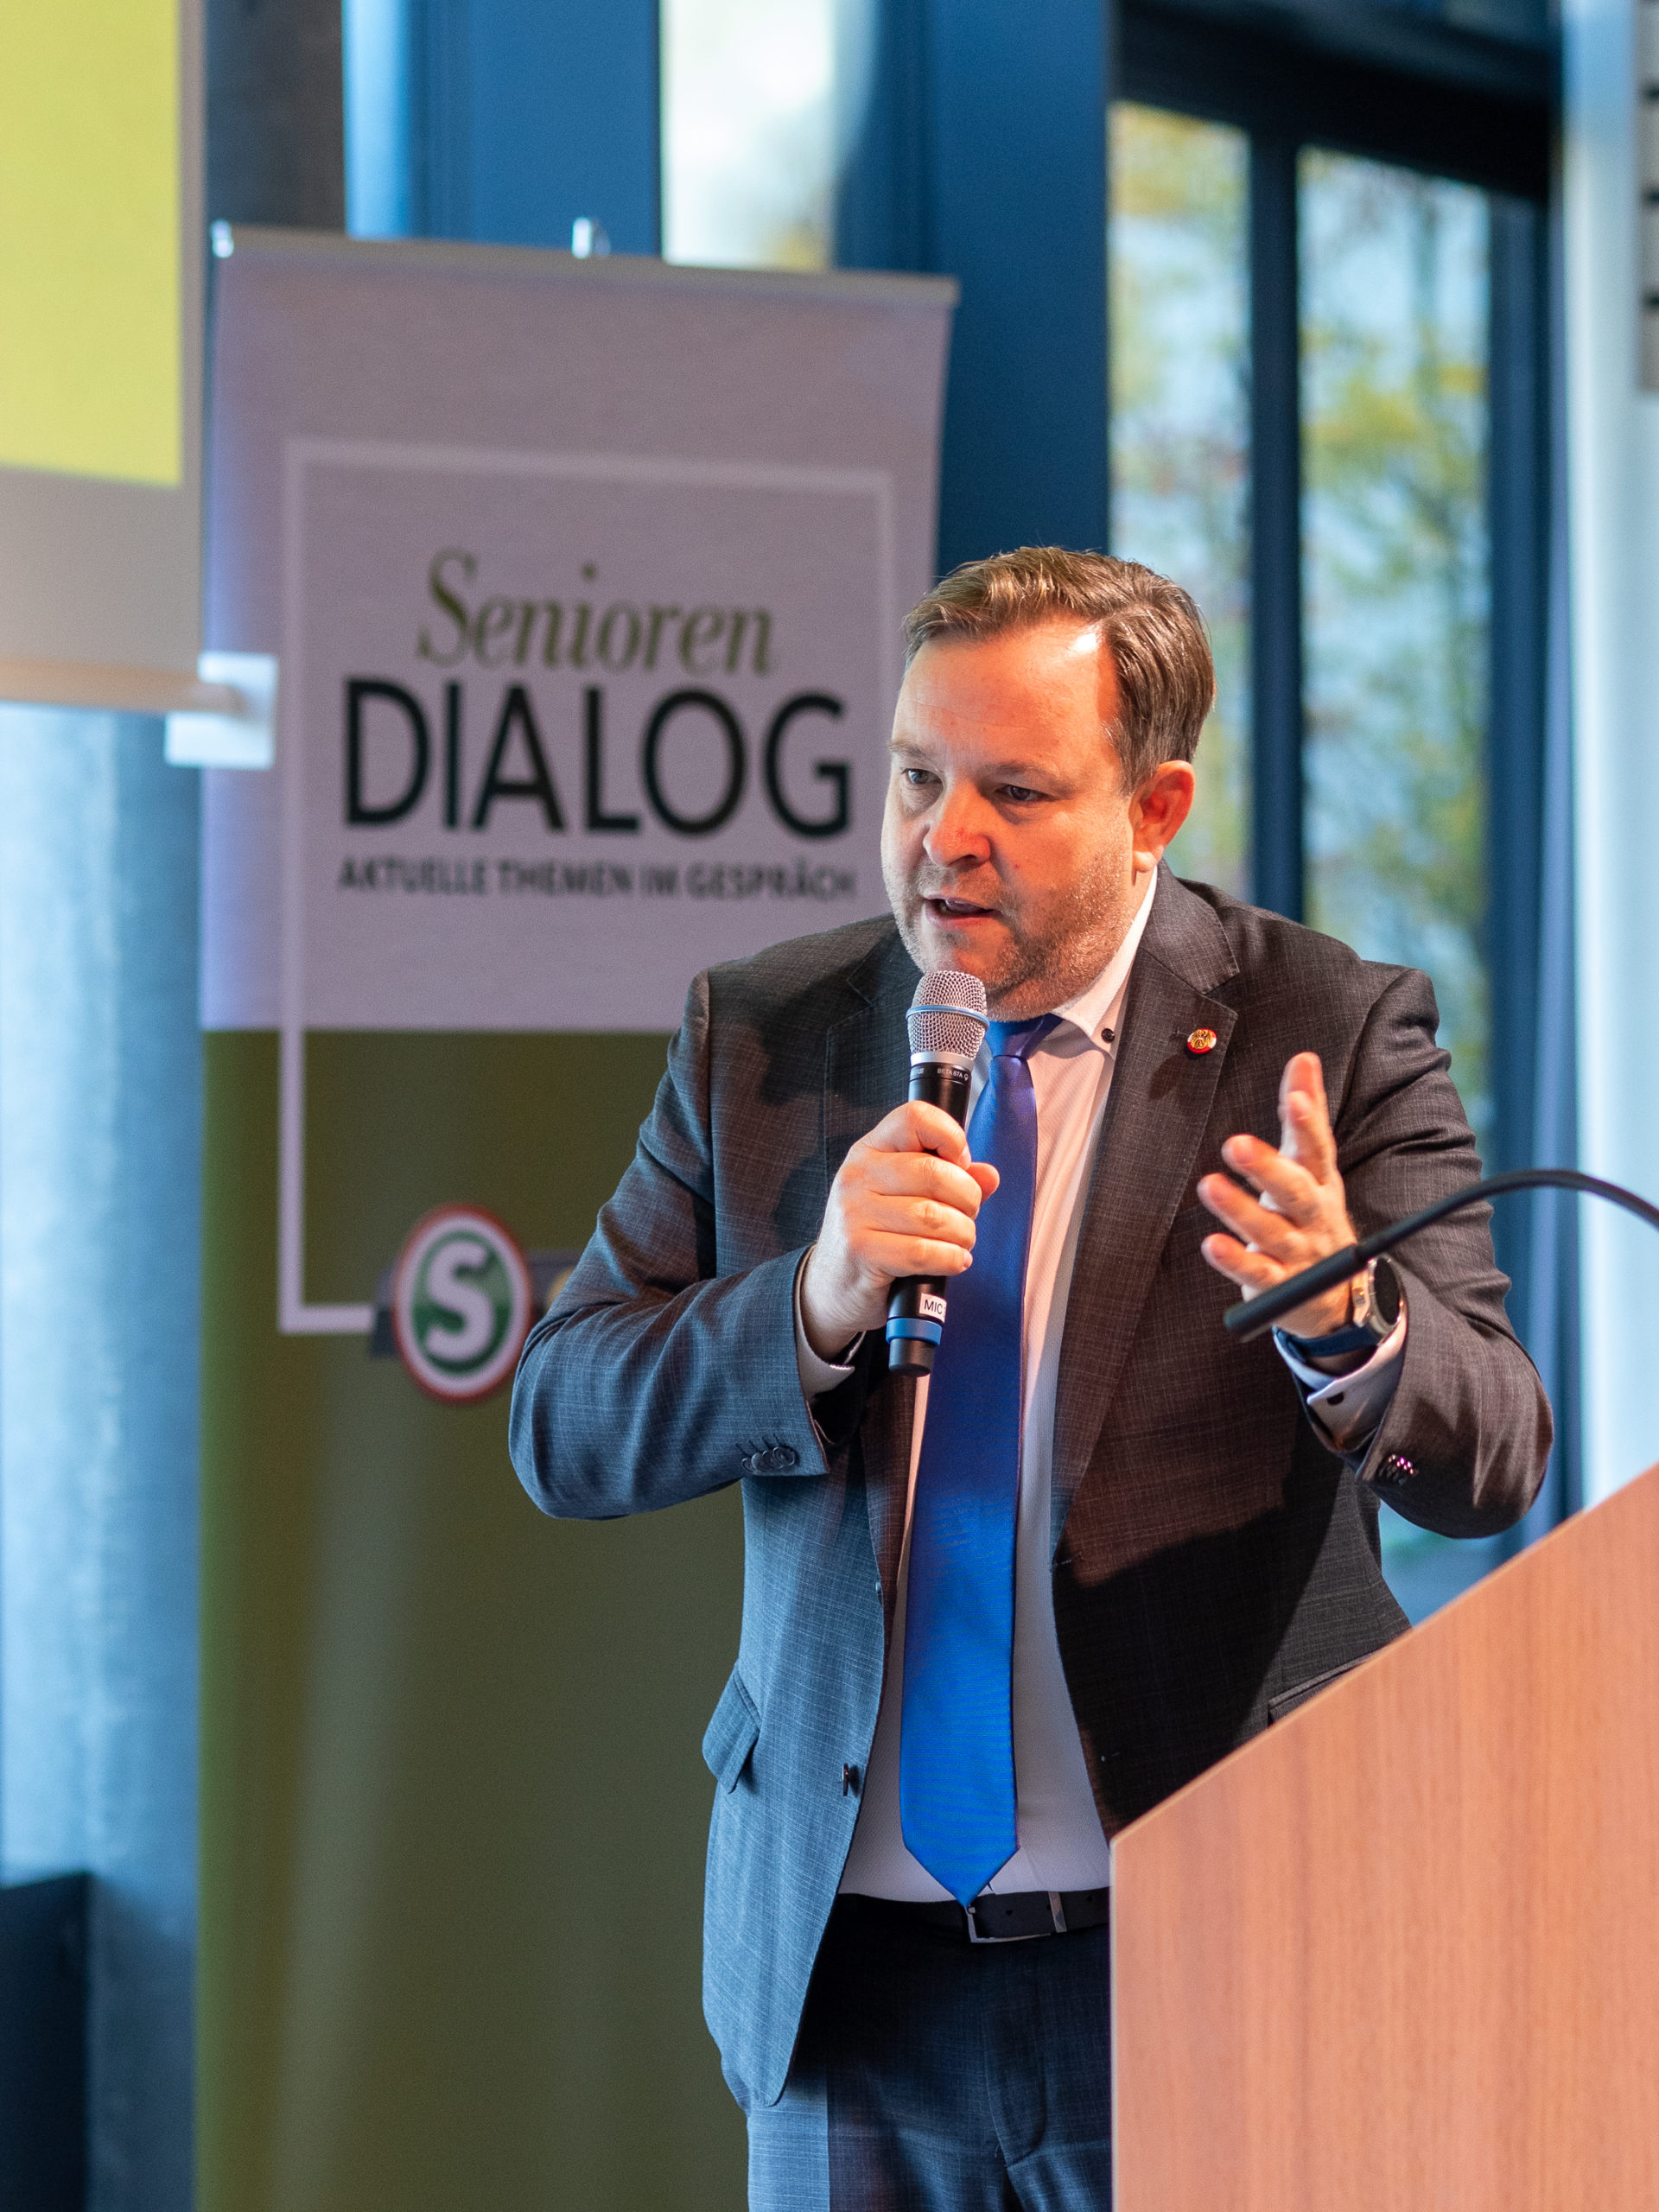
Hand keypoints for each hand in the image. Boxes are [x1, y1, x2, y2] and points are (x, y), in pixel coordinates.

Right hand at [799, 1101, 999, 1358]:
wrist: (833, 1286)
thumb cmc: (879, 1236)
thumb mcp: (908, 1198)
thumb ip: (952, 1182)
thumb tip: (989, 1175)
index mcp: (871, 1150)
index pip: (915, 1117)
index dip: (951, 1137)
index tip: (960, 1165)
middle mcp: (858, 1175)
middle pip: (934, 1172)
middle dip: (968, 1199)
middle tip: (966, 1216)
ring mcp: (855, 1213)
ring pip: (934, 1215)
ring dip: (962, 1234)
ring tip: (960, 1242)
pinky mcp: (860, 1250)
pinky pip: (924, 1251)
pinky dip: (951, 1259)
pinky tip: (953, 1261)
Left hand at [1197, 1051, 1358, 1337]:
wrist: (1335, 1294)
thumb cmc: (1313, 1215)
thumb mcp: (1312, 1166)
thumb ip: (1303, 1117)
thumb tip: (1304, 1059)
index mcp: (1321, 1183)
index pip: (1318, 1150)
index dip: (1308, 1124)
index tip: (1296, 1098)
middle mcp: (1314, 1217)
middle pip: (1296, 1192)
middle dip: (1268, 1168)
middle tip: (1235, 1144)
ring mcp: (1299, 1253)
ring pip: (1272, 1231)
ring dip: (1240, 1210)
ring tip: (1209, 1186)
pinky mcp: (1279, 1285)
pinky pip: (1258, 1273)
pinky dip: (1236, 1260)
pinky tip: (1212, 1245)